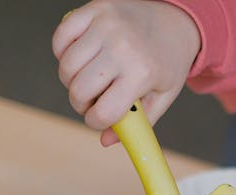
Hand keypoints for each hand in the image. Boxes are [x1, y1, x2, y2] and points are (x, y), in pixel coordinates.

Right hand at [52, 0, 200, 145]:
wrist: (175, 21)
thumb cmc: (167, 62)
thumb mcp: (163, 96)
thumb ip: (138, 123)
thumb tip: (105, 141)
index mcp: (142, 74)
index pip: (103, 112)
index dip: (95, 122)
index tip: (99, 119)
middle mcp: (122, 48)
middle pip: (78, 90)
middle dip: (80, 104)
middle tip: (92, 100)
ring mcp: (106, 26)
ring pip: (66, 66)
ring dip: (71, 80)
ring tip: (88, 79)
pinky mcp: (94, 9)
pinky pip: (60, 38)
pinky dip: (62, 52)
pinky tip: (80, 57)